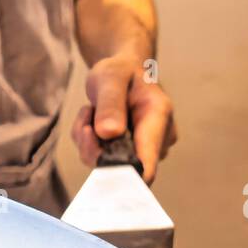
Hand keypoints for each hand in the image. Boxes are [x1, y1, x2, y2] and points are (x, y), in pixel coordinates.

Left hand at [71, 55, 177, 184]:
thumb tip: (108, 133)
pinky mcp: (129, 155)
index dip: (125, 175)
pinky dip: (89, 141)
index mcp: (159, 118)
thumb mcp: (111, 77)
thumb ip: (110, 103)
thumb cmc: (121, 72)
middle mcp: (158, 141)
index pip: (147, 164)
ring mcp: (144, 150)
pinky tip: (93, 121)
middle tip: (88, 114)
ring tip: (92, 110)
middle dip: (95, 145)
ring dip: (89, 140)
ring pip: (105, 163)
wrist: (123, 73)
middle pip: (122, 167)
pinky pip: (99, 158)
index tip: (101, 168)